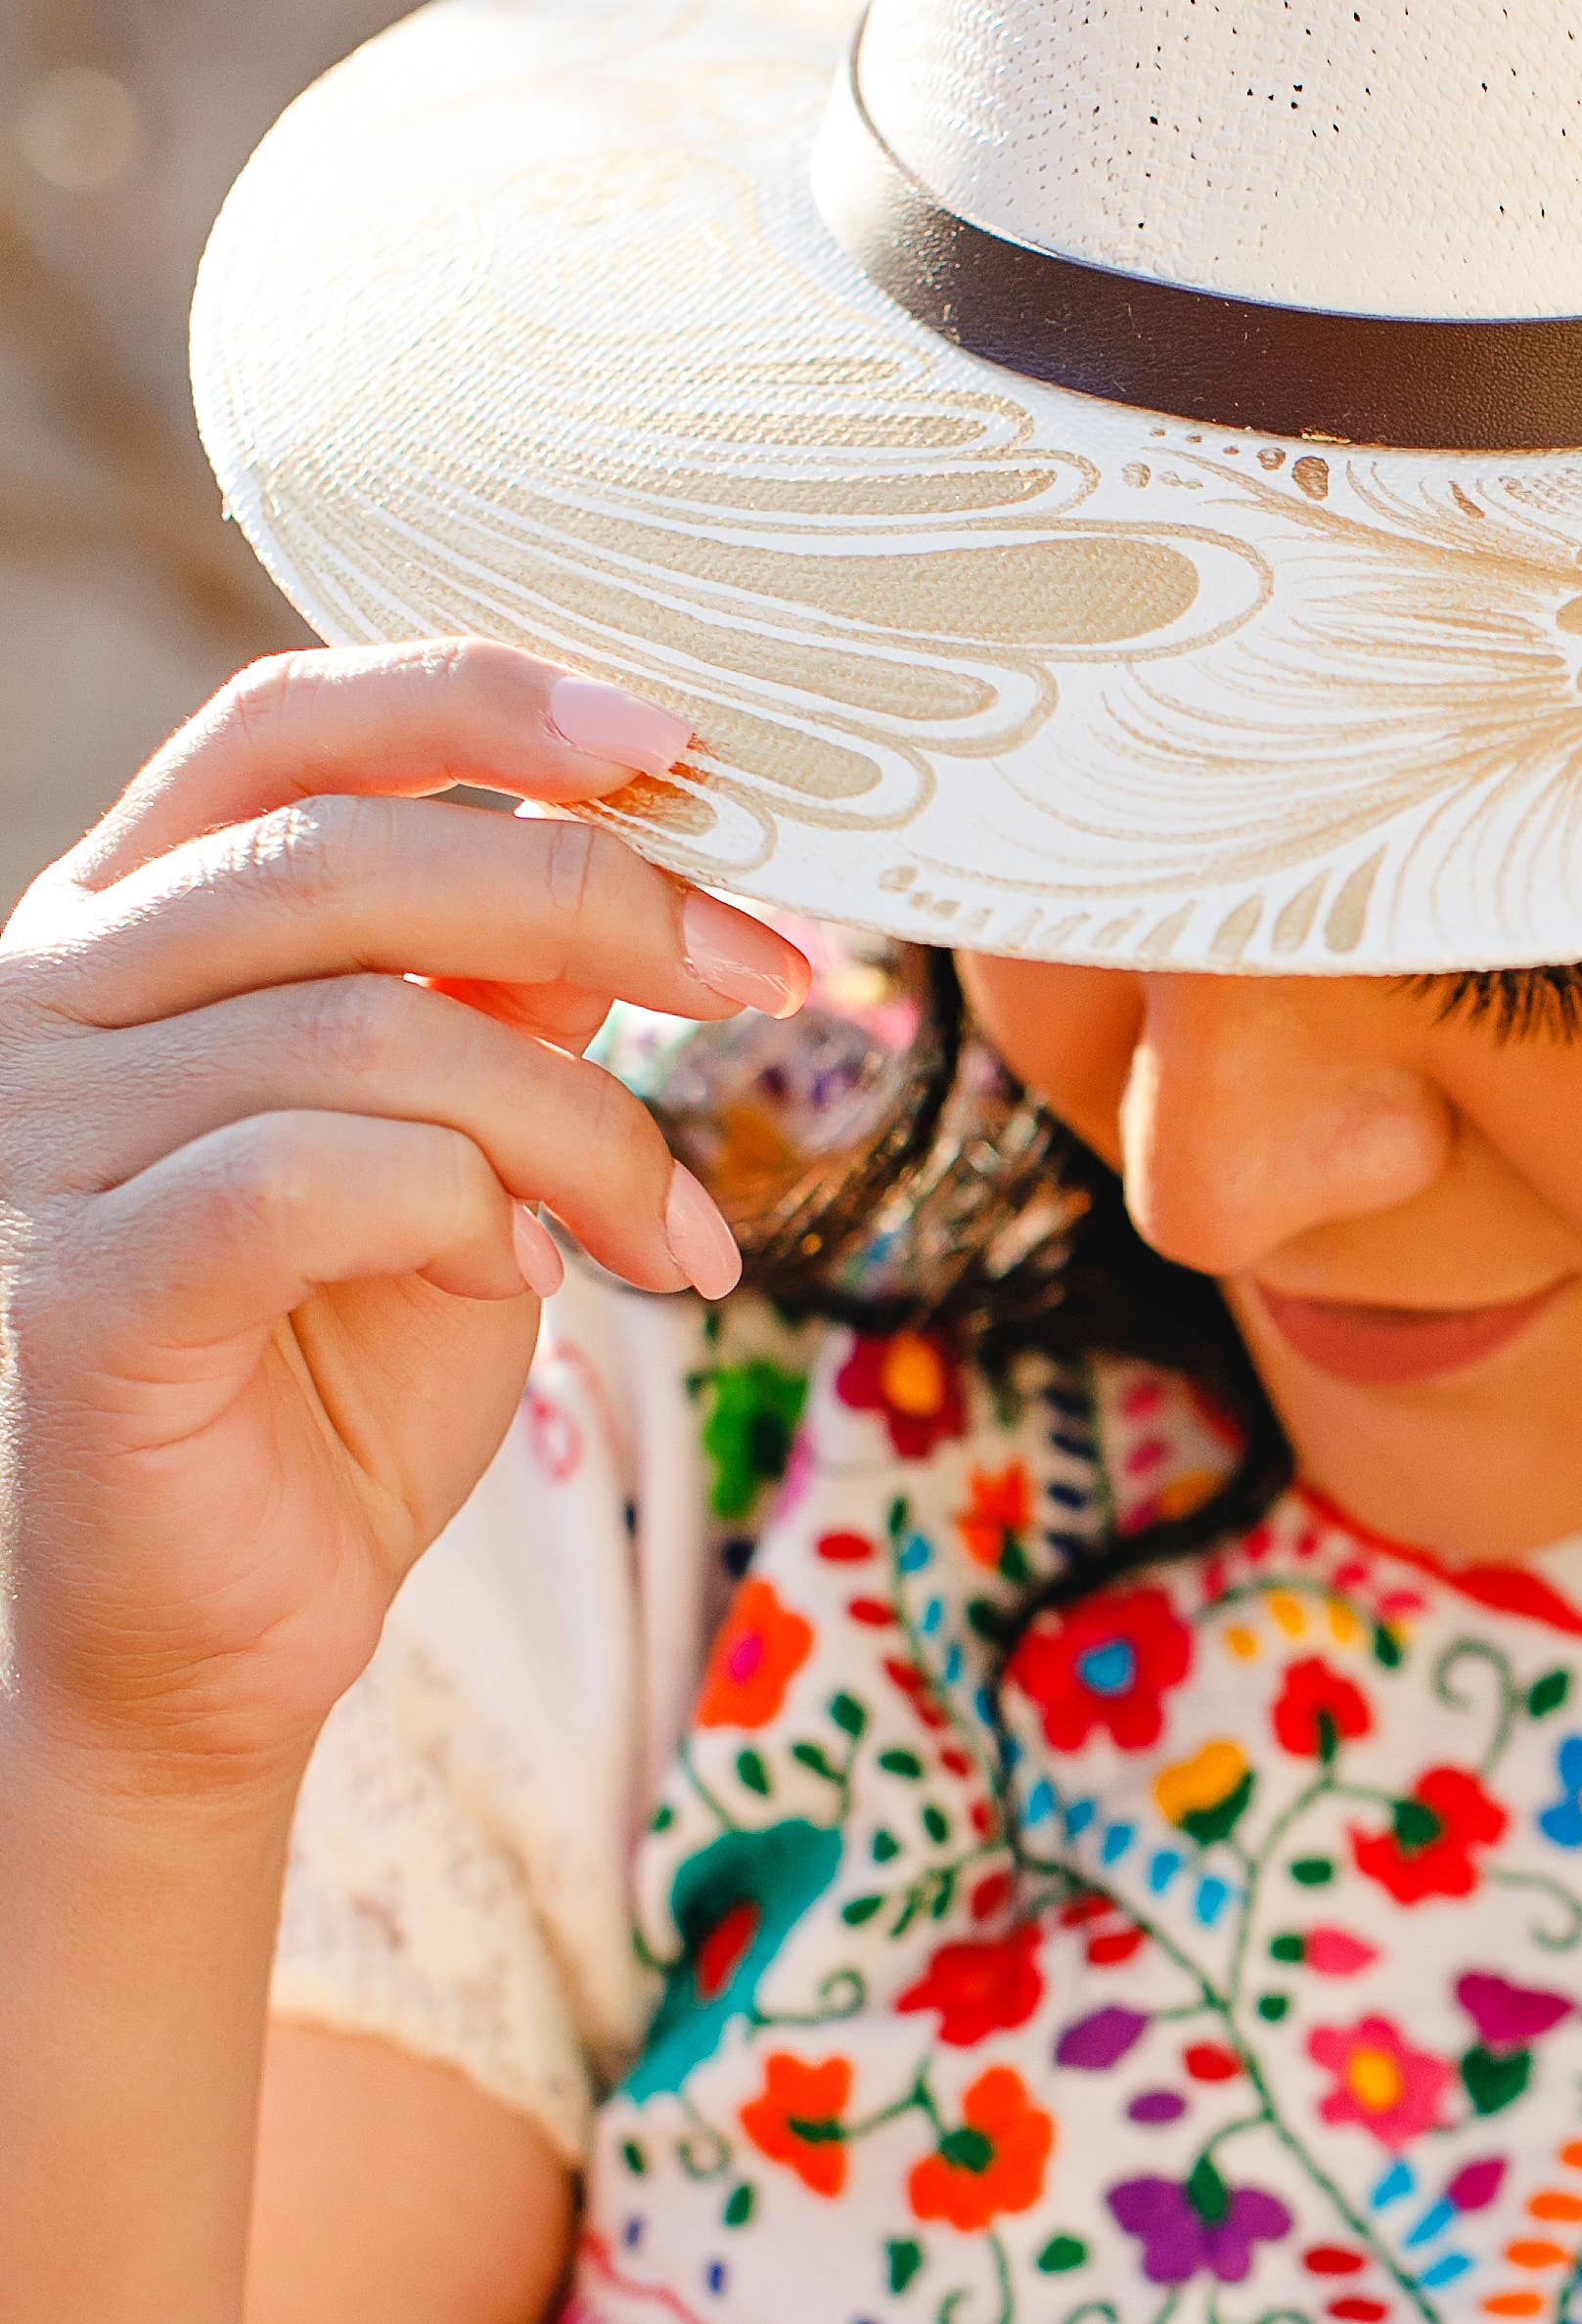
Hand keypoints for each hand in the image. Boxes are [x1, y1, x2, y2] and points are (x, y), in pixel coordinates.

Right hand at [0, 640, 812, 1798]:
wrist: (220, 1629)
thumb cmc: (341, 1360)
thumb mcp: (465, 1132)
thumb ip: (516, 987)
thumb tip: (655, 859)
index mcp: (143, 923)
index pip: (291, 724)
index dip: (482, 694)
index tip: (680, 736)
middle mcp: (58, 997)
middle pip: (355, 852)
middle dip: (606, 899)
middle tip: (767, 975)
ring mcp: (45, 1137)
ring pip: (375, 1028)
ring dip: (584, 1125)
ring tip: (668, 1234)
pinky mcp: (77, 1284)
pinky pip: (316, 1174)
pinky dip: (473, 1211)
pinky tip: (533, 1283)